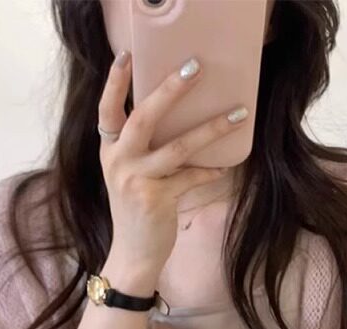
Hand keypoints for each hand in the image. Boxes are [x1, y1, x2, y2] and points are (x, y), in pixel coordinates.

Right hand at [98, 51, 249, 292]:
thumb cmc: (136, 211)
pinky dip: (210, 172)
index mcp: (110, 152)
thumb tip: (177, 117)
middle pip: (143, 118)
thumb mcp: (128, 175)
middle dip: (170, 90)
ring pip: (177, 147)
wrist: (132, 254)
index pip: (107, 111)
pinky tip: (224, 168)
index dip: (114, 83)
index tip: (127, 55)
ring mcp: (135, 182)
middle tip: (195, 67)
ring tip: (239, 114)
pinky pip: (191, 178)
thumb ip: (141, 149)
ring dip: (211, 129)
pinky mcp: (156, 200)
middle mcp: (118, 163)